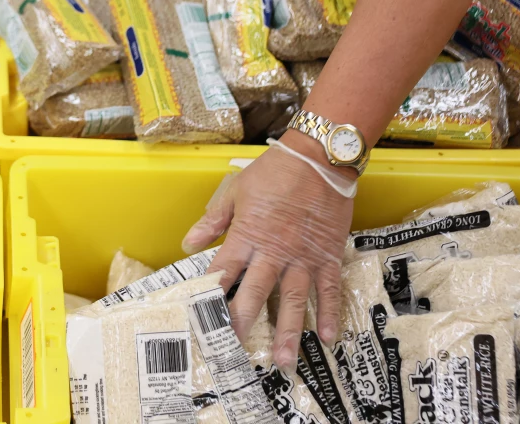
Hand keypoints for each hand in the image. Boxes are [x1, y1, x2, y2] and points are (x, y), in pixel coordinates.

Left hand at [182, 144, 354, 371]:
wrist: (319, 158)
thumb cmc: (274, 171)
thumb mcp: (236, 191)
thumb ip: (213, 221)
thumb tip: (189, 244)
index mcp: (247, 235)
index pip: (224, 272)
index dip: (211, 295)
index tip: (201, 319)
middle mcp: (274, 252)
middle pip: (255, 293)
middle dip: (244, 323)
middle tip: (235, 350)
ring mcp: (304, 257)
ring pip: (294, 301)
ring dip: (290, 332)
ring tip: (284, 362)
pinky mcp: (328, 255)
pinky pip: (329, 290)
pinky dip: (330, 313)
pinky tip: (329, 338)